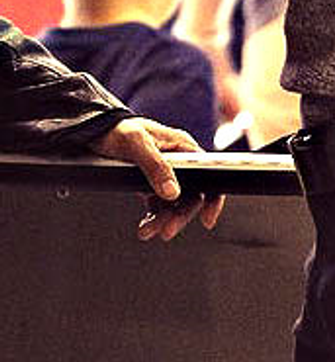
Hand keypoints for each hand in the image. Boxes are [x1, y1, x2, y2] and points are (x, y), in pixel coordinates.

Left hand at [91, 116, 224, 240]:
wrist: (94, 131)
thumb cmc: (118, 130)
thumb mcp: (136, 144)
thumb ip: (156, 166)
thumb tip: (173, 192)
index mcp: (182, 146)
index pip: (209, 173)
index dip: (212, 198)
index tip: (207, 219)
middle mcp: (179, 161)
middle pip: (192, 194)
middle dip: (180, 215)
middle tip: (167, 231)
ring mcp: (164, 173)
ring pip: (174, 204)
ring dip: (163, 220)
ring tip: (148, 231)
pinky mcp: (150, 183)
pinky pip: (159, 205)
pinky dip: (154, 218)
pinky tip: (145, 225)